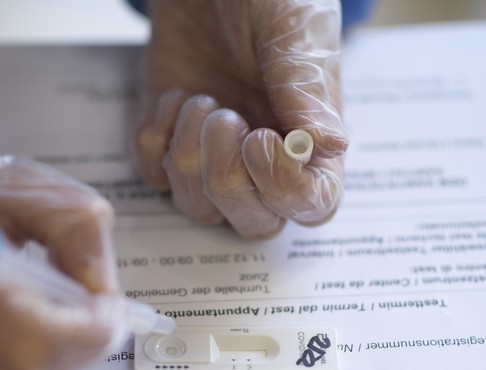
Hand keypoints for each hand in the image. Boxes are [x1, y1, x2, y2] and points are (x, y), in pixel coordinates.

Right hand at [0, 143, 127, 369]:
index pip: (35, 334)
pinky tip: (2, 321)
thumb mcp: (16, 179)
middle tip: (91, 308)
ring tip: (44, 306)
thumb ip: (75, 226)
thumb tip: (104, 288)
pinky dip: (17, 364)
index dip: (90, 329)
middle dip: (83, 345)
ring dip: (55, 357)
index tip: (110, 305)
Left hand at [134, 0, 346, 238]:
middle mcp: (265, 159)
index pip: (312, 206)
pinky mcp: (171, 139)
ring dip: (189, 157)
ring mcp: (214, 153)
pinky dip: (157, 140)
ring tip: (198, 99)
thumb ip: (308, 90)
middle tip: (223, 119)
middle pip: (253, 223)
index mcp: (311, 139)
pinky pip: (155, 176)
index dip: (284, 191)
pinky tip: (174, 95)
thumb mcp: (295, 30)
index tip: (260, 140)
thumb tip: (330, 147)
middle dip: (228, 180)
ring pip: (198, 208)